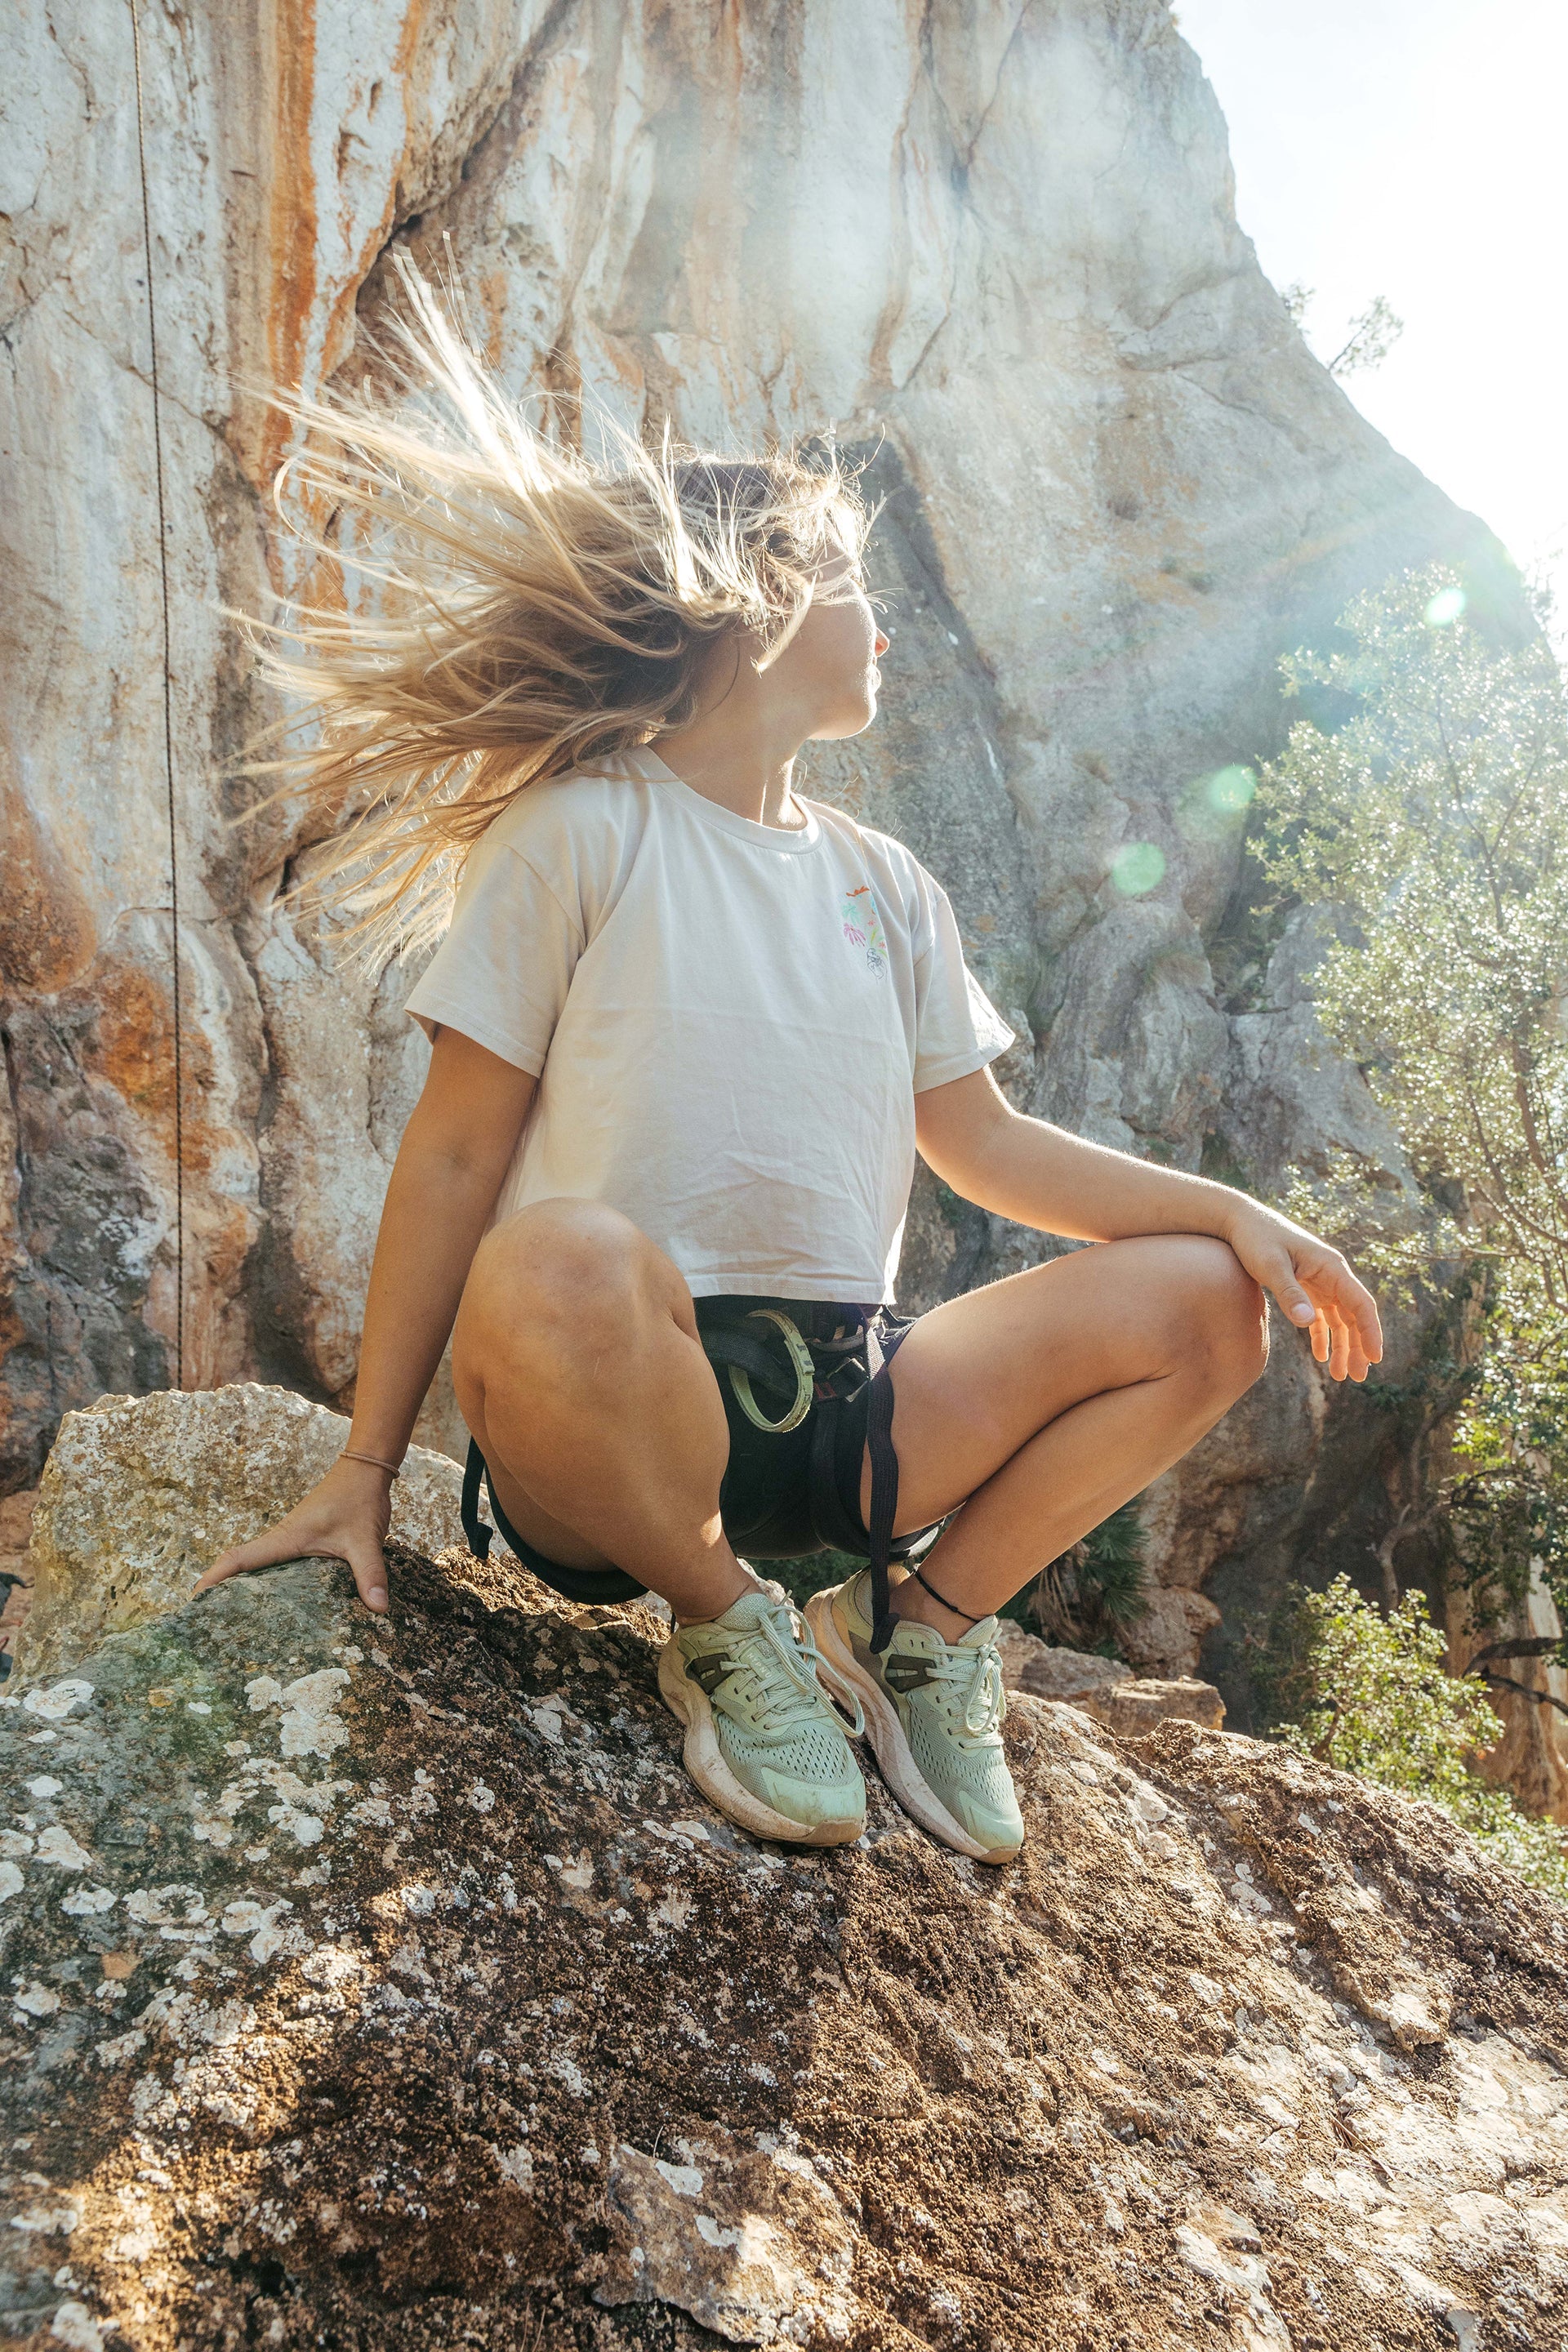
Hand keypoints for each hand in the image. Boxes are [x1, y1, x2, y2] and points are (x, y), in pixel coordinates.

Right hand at [192, 1456, 395, 1612]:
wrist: (366, 1470)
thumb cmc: (358, 1499)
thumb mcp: (365, 1540)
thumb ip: (370, 1574)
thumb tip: (378, 1609)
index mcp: (285, 1538)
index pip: (239, 1559)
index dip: (214, 1577)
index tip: (193, 1599)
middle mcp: (282, 1540)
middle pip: (241, 1567)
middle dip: (221, 1592)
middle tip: (207, 1624)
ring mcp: (291, 1541)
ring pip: (259, 1567)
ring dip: (244, 1588)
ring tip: (234, 1623)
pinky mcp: (304, 1542)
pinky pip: (278, 1566)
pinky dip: (270, 1584)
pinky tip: (279, 1607)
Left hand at [1225, 1204, 1382, 1382]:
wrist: (1240, 1221)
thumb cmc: (1256, 1239)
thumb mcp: (1271, 1266)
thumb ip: (1289, 1293)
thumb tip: (1308, 1322)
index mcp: (1331, 1267)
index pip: (1361, 1304)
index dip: (1371, 1332)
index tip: (1375, 1358)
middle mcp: (1331, 1275)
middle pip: (1354, 1316)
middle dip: (1358, 1347)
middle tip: (1357, 1377)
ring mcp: (1319, 1282)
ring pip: (1340, 1319)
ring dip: (1343, 1346)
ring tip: (1340, 1376)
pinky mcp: (1305, 1287)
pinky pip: (1321, 1316)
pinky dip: (1323, 1336)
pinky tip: (1320, 1357)